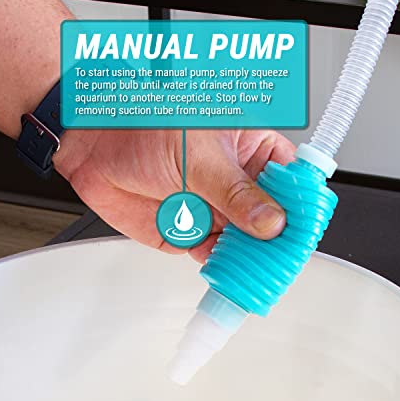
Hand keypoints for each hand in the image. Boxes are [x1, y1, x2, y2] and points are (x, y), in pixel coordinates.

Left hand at [54, 129, 294, 262]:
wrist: (95, 147)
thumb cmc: (143, 128)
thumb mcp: (198, 155)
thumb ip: (234, 192)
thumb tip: (270, 221)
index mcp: (249, 151)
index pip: (290, 181)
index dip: (301, 205)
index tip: (304, 227)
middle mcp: (235, 184)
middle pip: (272, 219)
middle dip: (277, 241)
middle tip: (282, 257)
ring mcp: (215, 210)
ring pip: (246, 242)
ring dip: (252, 259)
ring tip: (259, 272)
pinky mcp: (190, 232)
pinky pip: (216, 255)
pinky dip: (224, 267)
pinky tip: (230, 273)